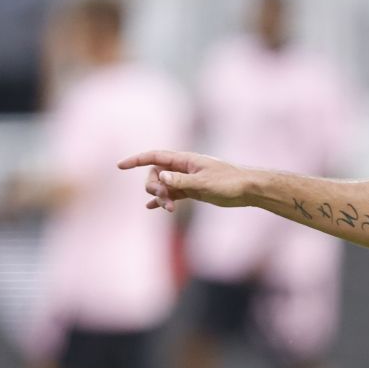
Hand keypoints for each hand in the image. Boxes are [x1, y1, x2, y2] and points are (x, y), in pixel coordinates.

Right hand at [116, 149, 249, 212]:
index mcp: (184, 160)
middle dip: (154, 186)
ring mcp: (187, 180)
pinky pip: (172, 194)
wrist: (248, 190)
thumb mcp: (203, 183)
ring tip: (169, 210)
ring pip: (164, 186)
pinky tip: (152, 207)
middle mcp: (183, 168)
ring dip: (161, 197)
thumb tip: (160, 177)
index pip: (154, 157)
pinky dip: (163, 199)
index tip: (120, 166)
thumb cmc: (229, 183)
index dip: (136, 160)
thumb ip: (181, 181)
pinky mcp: (193, 191)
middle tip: (164, 200)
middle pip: (155, 174)